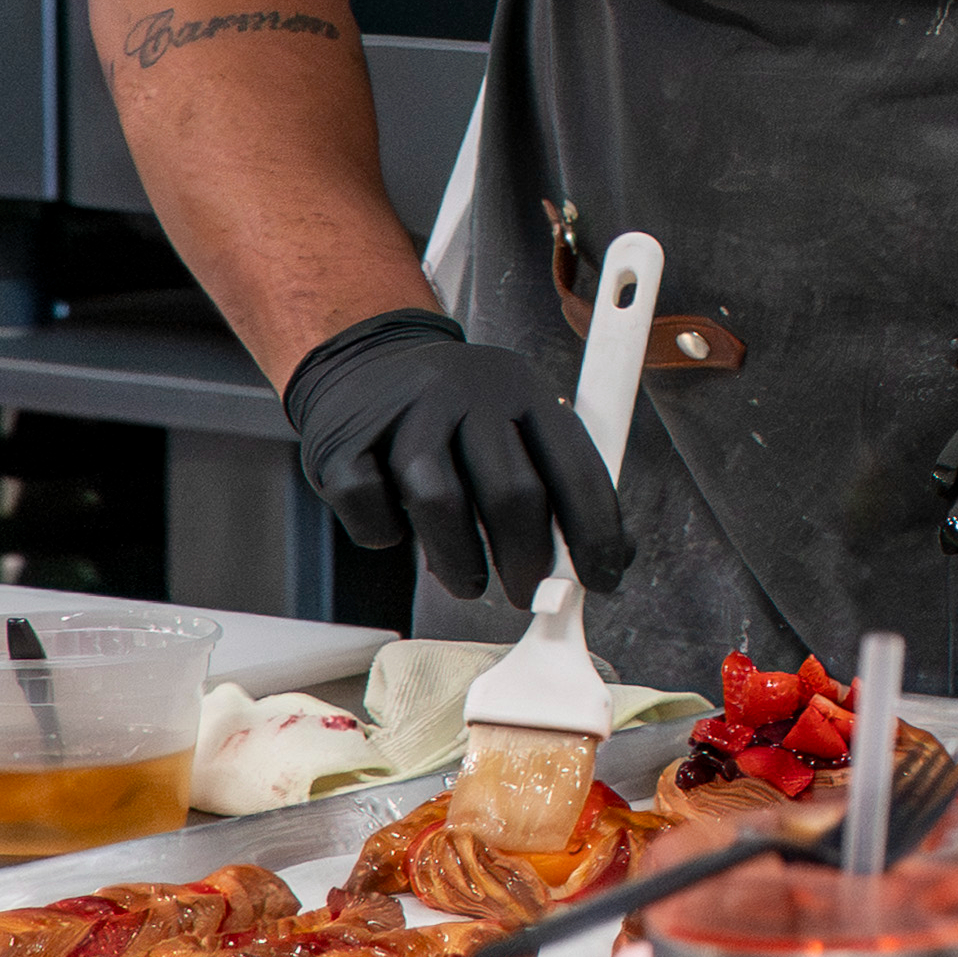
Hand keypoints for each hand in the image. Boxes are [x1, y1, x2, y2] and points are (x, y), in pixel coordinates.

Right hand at [280, 309, 632, 609]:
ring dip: (460, 560)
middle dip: (527, 559)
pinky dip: (386, 533)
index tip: (601, 578)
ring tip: (470, 584)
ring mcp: (404, 413)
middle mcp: (469, 393)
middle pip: (511, 491)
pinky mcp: (345, 440)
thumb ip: (560, 482)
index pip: (575, 468)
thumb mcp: (516, 424)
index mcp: (524, 389)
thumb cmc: (456, 414)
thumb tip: (612, 557)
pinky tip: (399, 531)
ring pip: (440, 501)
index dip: (595, 532)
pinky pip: (371, 506)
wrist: (364, 362)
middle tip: (528, 595)